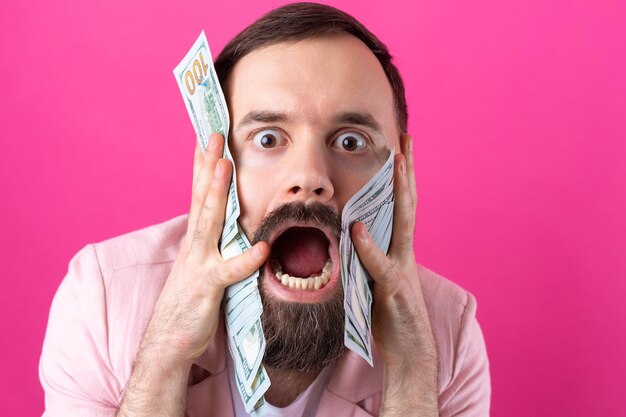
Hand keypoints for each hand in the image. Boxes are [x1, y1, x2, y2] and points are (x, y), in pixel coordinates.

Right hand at [143, 133, 269, 367]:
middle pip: (202, 198)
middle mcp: (194, 245)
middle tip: (214, 135)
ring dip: (217, 194)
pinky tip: (260, 247)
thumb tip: (231, 225)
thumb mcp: (202, 266)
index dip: (202, 167)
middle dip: (208, 165)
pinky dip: (244, 260)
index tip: (206, 139)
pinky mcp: (207, 287)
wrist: (168, 341)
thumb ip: (215, 244)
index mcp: (196, 239)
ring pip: (209, 222)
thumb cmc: (189, 302)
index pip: (198, 195)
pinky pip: (228, 272)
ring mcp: (198, 264)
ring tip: (226, 166)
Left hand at [351, 134, 437, 415]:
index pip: (401, 206)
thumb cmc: (389, 316)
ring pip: (402, 224)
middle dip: (406, 170)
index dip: (400, 177)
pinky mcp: (392, 290)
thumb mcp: (375, 279)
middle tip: (406, 139)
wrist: (409, 352)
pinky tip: (358, 228)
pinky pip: (379, 265)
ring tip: (396, 162)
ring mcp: (401, 268)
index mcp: (398, 249)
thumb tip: (350, 235)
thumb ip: (367, 256)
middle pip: (408, 203)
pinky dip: (368, 247)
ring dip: (399, 193)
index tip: (399, 148)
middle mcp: (403, 252)